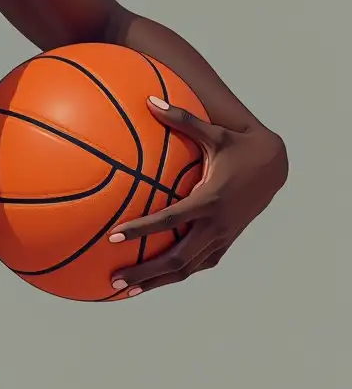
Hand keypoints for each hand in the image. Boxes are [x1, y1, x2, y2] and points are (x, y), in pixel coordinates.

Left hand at [106, 95, 287, 296]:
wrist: (275, 168)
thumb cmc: (239, 146)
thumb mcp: (213, 132)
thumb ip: (181, 118)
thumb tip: (149, 99)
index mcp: (210, 200)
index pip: (169, 220)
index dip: (142, 230)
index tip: (114, 236)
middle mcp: (216, 226)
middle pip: (177, 260)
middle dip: (145, 272)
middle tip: (114, 279)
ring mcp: (221, 238)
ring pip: (186, 269)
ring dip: (157, 281)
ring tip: (124, 289)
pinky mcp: (225, 243)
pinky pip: (196, 264)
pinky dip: (173, 273)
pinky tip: (150, 277)